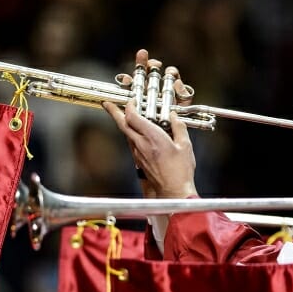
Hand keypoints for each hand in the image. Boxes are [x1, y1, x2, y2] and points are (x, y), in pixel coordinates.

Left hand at [104, 50, 197, 199]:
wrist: (173, 191)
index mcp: (153, 137)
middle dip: (114, 112)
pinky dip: (131, 134)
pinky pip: (131, 143)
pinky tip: (136, 132)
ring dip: (123, 123)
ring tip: (121, 114)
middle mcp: (142, 144)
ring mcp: (138, 153)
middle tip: (107, 104)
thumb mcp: (185, 146)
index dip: (130, 106)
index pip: (134, 117)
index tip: (132, 100)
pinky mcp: (139, 161)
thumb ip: (179, 128)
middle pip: (123, 124)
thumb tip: (175, 117)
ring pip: (126, 134)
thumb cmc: (180, 172)